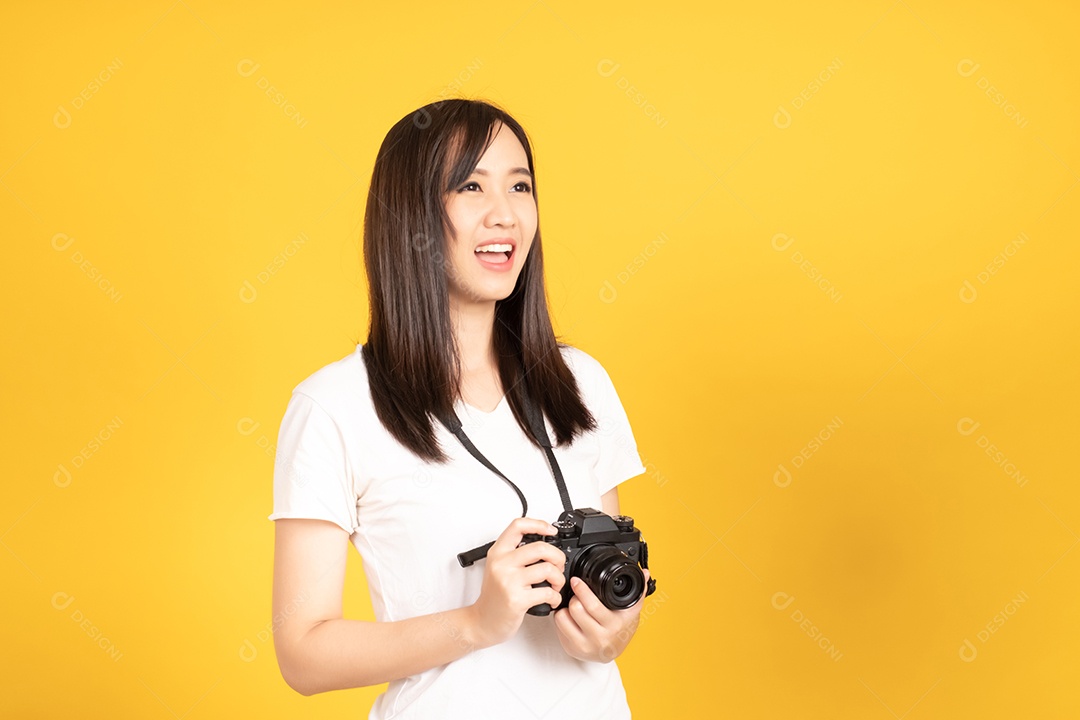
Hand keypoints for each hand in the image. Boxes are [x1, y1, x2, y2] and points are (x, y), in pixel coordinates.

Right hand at [465, 517, 566, 649]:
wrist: (482, 622)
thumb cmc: (493, 597)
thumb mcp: (498, 568)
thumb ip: (514, 553)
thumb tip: (543, 544)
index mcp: (498, 552)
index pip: (518, 525)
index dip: (539, 524)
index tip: (551, 531)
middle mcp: (502, 563)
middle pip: (540, 547)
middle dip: (558, 557)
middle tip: (558, 566)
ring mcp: (508, 581)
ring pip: (547, 569)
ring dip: (559, 579)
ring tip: (555, 585)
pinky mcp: (517, 599)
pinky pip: (548, 592)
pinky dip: (556, 597)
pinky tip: (551, 599)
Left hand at [553, 568, 650, 662]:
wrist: (611, 653)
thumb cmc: (620, 629)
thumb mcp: (631, 612)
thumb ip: (638, 592)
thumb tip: (645, 573)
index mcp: (615, 625)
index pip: (593, 606)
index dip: (582, 590)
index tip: (577, 580)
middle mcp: (601, 637)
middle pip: (576, 608)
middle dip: (575, 596)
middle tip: (577, 592)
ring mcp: (586, 645)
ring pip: (564, 616)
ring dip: (566, 607)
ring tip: (574, 605)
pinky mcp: (572, 648)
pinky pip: (558, 626)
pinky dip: (561, 617)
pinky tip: (570, 616)